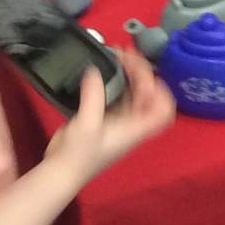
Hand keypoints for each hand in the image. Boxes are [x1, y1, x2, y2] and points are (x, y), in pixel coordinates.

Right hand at [43, 49, 175, 188]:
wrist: (60, 171)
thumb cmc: (79, 154)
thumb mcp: (87, 123)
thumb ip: (94, 94)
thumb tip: (94, 70)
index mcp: (135, 128)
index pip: (163, 110)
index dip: (161, 91)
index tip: (147, 72)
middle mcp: (131, 124)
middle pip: (148, 95)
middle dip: (140, 73)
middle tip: (125, 53)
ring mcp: (118, 122)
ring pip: (132, 94)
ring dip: (128, 75)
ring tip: (116, 56)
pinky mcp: (103, 119)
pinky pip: (115, 96)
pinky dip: (113, 81)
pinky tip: (103, 71)